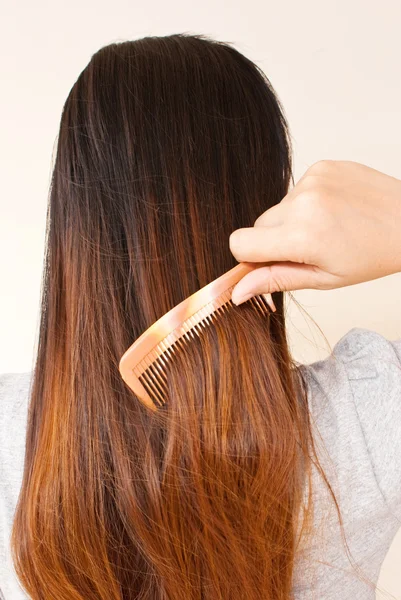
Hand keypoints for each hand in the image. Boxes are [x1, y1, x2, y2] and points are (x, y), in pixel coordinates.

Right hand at [229, 160, 400, 304]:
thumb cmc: (372, 256)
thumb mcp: (324, 279)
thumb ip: (275, 280)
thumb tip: (236, 291)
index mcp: (302, 236)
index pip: (240, 243)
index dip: (250, 257)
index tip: (271, 262)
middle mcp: (303, 202)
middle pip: (258, 225)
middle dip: (274, 239)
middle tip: (309, 248)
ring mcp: (313, 179)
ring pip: (278, 208)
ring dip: (293, 220)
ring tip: (327, 227)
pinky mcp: (321, 166)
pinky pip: (296, 189)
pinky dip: (308, 202)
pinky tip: (333, 210)